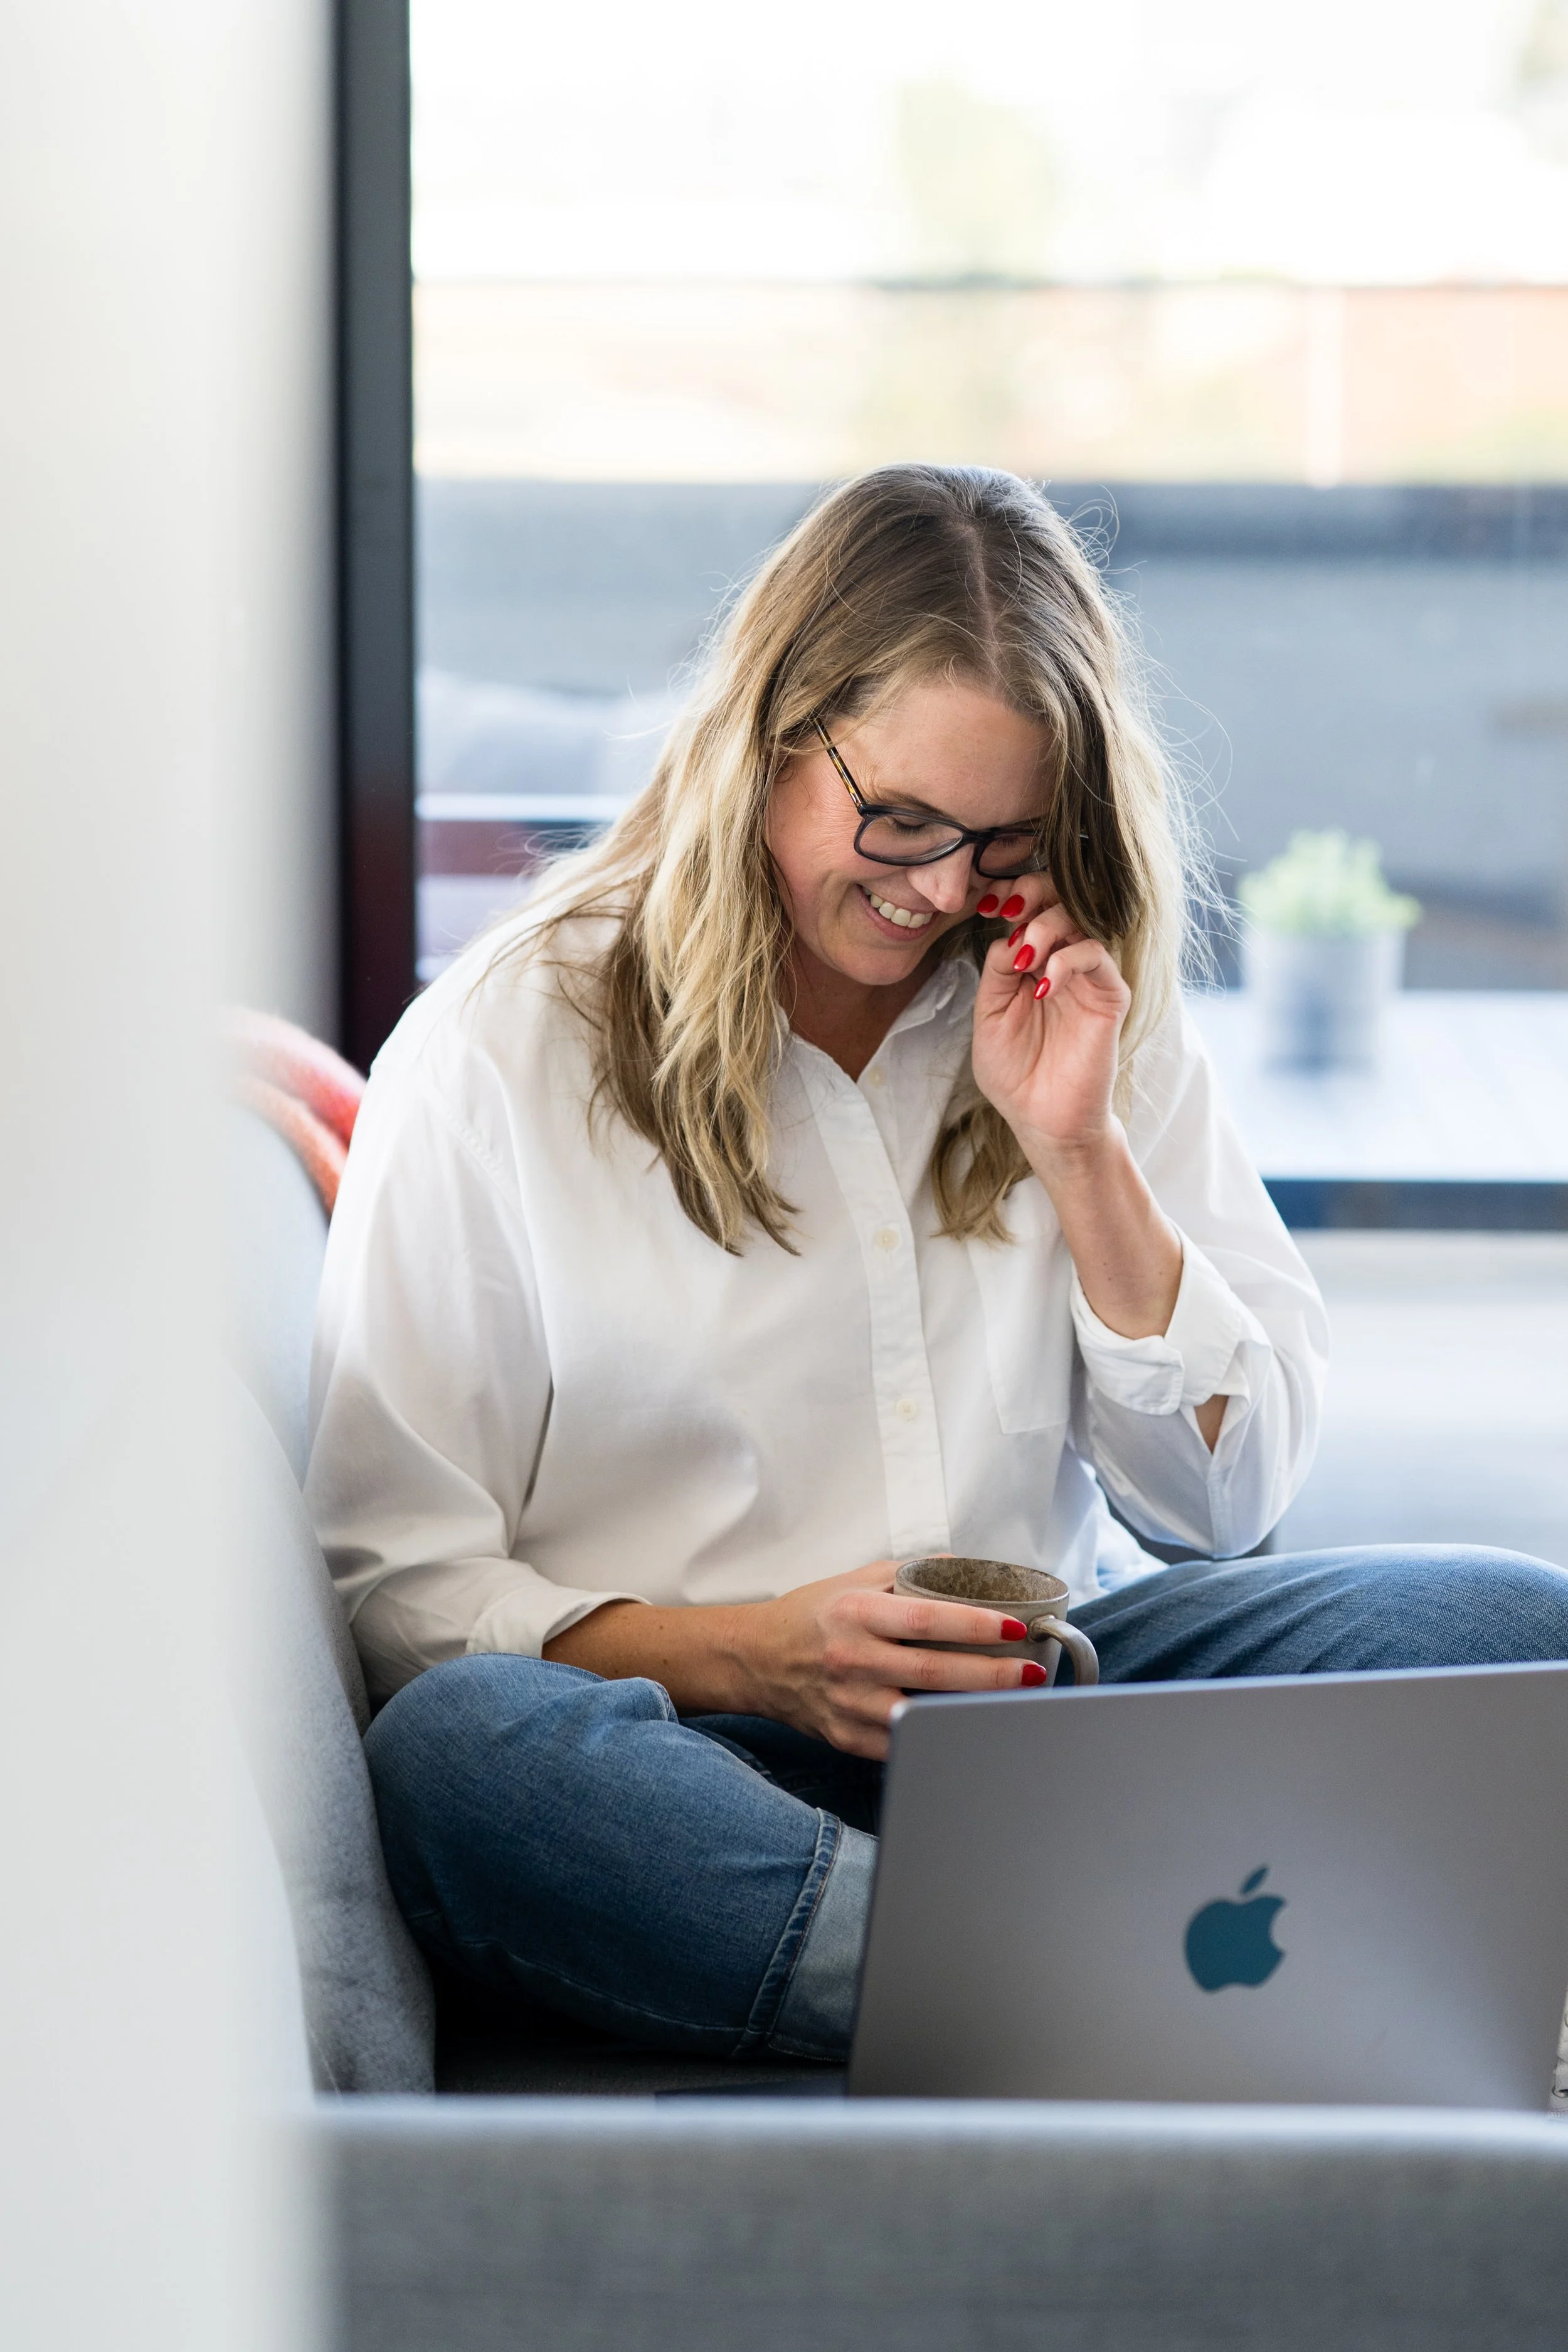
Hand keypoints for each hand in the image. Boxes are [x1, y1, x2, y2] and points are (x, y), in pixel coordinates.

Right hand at [744, 1559, 1047, 1760]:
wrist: (755, 1660)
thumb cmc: (810, 1616)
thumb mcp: (854, 1581)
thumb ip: (910, 1575)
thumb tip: (966, 1568)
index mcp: (856, 1614)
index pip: (926, 1620)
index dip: (976, 1624)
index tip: (1015, 1626)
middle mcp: (852, 1661)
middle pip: (935, 1673)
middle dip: (993, 1675)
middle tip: (1033, 1673)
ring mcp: (849, 1705)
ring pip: (923, 1715)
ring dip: (972, 1711)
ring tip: (1013, 1704)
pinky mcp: (847, 1738)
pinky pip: (903, 1745)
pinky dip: (938, 1737)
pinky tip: (967, 1729)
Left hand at [970, 879, 1129, 1163]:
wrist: (1042, 1119)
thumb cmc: (1015, 1074)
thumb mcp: (989, 1017)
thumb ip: (996, 973)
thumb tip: (1007, 936)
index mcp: (1031, 963)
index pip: (1029, 910)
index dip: (1012, 894)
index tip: (988, 900)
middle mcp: (1060, 962)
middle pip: (1057, 901)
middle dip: (1032, 893)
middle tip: (1011, 910)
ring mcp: (1086, 977)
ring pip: (1077, 921)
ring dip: (1046, 928)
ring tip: (1025, 958)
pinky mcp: (1108, 996)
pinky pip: (1095, 956)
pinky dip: (1068, 960)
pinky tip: (1045, 986)